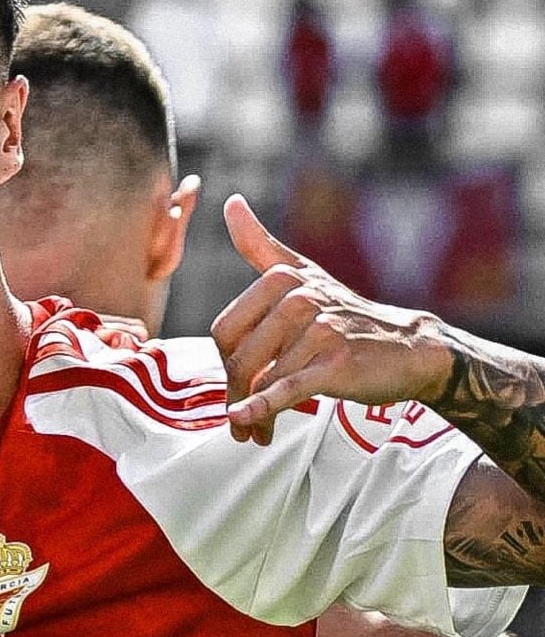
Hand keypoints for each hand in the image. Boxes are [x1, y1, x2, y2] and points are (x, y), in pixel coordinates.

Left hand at [210, 194, 453, 445]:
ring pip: (262, 379)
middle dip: (234, 394)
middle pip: (239, 357)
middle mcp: (298, 299)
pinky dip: (263, 406)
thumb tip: (231, 201)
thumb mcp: (306, 276)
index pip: (226, 332)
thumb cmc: (348, 315)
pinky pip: (288, 387)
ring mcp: (318, 329)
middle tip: (239, 425)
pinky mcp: (336, 361)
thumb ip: (261, 246)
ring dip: (253, 414)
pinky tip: (245, 419)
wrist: (411, 349)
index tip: (233, 389)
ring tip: (255, 435)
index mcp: (281, 279)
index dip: (223, 365)